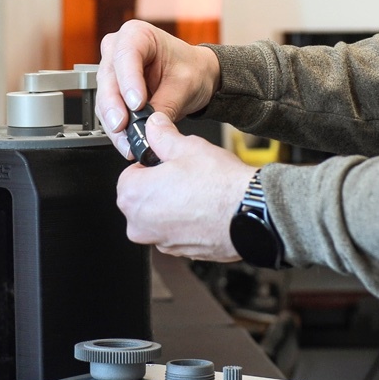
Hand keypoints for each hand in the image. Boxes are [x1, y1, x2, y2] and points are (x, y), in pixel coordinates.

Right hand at [96, 20, 222, 154]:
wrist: (194, 77)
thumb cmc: (191, 69)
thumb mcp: (184, 85)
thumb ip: (164, 106)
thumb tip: (148, 128)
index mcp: (138, 34)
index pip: (126, 55)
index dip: (128, 81)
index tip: (136, 104)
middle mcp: (118, 48)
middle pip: (108, 78)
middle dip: (114, 106)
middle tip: (122, 126)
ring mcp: (112, 70)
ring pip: (103, 98)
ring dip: (113, 122)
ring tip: (128, 140)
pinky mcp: (111, 91)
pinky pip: (107, 111)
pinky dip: (116, 128)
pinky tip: (126, 140)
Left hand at [115, 112, 255, 260]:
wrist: (249, 214)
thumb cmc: (219, 185)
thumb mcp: (187, 147)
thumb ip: (162, 135)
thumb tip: (154, 127)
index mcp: (133, 196)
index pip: (129, 175)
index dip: (149, 166)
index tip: (165, 163)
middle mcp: (139, 224)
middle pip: (141, 198)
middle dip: (158, 186)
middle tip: (184, 176)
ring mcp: (159, 242)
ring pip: (157, 217)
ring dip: (171, 206)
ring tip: (197, 192)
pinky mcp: (179, 252)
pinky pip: (174, 232)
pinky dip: (184, 223)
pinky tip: (203, 210)